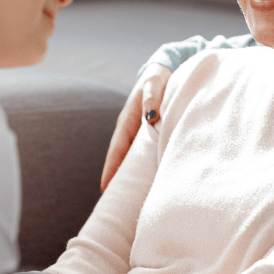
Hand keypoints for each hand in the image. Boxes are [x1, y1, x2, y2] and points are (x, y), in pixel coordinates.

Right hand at [100, 63, 172, 190]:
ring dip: (130, 176)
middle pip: (122, 160)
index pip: (117, 149)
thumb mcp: (155, 82)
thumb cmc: (159, 77)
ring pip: (132, 159)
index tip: (105, 189)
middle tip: (114, 204)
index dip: (111, 169)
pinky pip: (143, 155)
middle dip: (117, 180)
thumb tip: (151, 115)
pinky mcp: (150, 135)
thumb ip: (152, 96)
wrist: (167, 69)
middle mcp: (131, 130)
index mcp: (128, 120)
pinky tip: (148, 182)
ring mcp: (140, 134)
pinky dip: (142, 168)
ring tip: (128, 199)